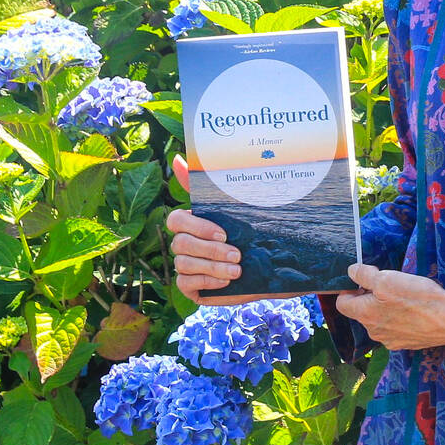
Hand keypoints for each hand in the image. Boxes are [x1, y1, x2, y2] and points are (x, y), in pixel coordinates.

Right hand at [168, 155, 257, 306]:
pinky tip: (226, 280)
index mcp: (193, 223)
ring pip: (183, 264)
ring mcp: (185, 266)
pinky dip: (207, 280)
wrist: (268, 269)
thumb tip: (177, 158)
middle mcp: (185, 243)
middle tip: (236, 253)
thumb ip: (209, 186)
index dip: (197, 227)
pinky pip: (186, 283)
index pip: (175, 220)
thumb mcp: (237, 209)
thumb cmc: (251, 235)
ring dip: (213, 266)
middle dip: (210, 250)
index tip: (224, 232)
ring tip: (237, 269)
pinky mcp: (189, 286)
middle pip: (180, 243)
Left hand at [336, 264, 444, 349]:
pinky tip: (414, 311)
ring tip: (406, 298)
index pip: (342, 303)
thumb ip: (364, 275)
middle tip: (391, 285)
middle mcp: (373, 332)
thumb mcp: (387, 278)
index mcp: (365, 315)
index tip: (367, 280)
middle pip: (362, 311)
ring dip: (386, 308)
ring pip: (379, 320)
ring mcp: (389, 340)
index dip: (351, 288)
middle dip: (371, 297)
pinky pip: (395, 329)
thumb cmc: (418, 298)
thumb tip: (351, 272)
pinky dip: (400, 319)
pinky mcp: (405, 344)